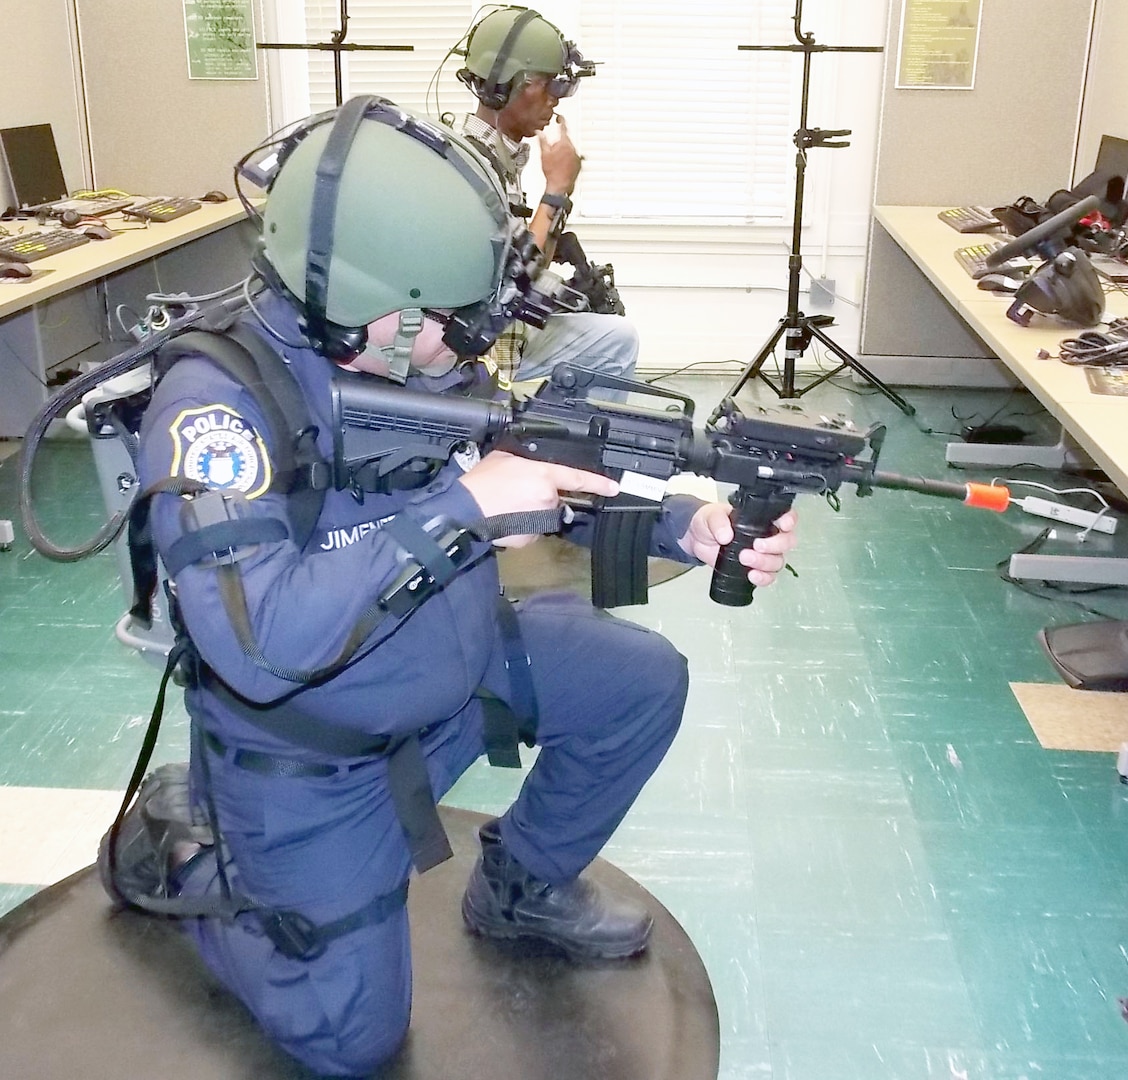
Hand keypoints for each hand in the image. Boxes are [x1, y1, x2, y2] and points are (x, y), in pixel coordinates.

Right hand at [458, 451, 618, 547]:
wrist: (466, 511)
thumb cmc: (481, 482)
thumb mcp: (505, 457)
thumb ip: (526, 461)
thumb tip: (532, 463)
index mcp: (544, 476)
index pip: (578, 479)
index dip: (598, 483)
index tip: (614, 488)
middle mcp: (548, 498)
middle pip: (556, 499)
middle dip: (544, 497)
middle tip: (518, 494)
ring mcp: (541, 520)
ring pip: (545, 515)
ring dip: (534, 512)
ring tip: (510, 507)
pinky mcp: (531, 537)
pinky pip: (533, 531)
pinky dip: (525, 527)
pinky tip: (509, 520)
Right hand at [537, 116, 581, 194]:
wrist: (559, 186)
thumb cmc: (551, 172)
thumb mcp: (543, 154)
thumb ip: (542, 141)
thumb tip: (539, 132)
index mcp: (563, 143)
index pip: (563, 127)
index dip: (561, 121)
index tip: (560, 118)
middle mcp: (573, 148)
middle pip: (566, 139)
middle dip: (560, 142)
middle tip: (553, 151)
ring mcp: (577, 156)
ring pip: (570, 148)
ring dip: (564, 151)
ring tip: (557, 160)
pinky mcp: (579, 163)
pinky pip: (574, 157)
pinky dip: (569, 158)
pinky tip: (563, 165)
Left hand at [678, 504, 798, 587]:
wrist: (697, 539)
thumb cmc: (708, 521)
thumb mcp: (711, 515)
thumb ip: (718, 522)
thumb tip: (726, 536)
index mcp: (761, 518)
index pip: (785, 516)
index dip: (790, 520)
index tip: (784, 526)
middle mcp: (767, 535)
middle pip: (787, 541)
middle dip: (775, 545)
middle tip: (757, 546)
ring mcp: (763, 554)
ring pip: (778, 561)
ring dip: (765, 563)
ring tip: (744, 559)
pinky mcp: (754, 569)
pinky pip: (768, 577)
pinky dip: (763, 578)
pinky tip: (751, 575)